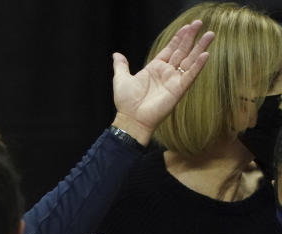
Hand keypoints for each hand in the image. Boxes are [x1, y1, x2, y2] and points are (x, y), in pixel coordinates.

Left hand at [111, 19, 213, 143]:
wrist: (131, 119)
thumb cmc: (126, 102)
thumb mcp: (121, 79)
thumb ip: (121, 66)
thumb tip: (116, 55)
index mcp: (154, 68)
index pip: (170, 49)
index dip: (178, 38)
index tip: (187, 27)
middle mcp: (166, 73)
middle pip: (182, 51)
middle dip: (191, 37)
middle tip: (199, 23)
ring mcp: (174, 80)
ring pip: (190, 60)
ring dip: (200, 47)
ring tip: (210, 34)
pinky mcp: (178, 89)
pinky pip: (190, 75)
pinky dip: (198, 65)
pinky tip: (205, 55)